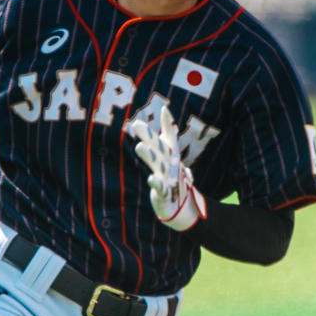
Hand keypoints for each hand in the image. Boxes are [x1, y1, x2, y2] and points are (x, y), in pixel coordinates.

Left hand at [127, 105, 206, 231]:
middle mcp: (171, 164)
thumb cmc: (171, 174)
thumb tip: (166, 109)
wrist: (179, 205)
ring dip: (149, 156)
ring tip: (138, 147)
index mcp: (171, 155)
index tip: (165, 110)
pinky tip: (150, 178)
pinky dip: (156, 183)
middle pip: (160, 148)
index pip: (168, 137)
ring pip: (158, 165)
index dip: (167, 124)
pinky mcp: (164, 193)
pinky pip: (160, 187)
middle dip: (149, 136)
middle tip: (136, 125)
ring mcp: (169, 178)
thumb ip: (168, 131)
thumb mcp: (169, 153)